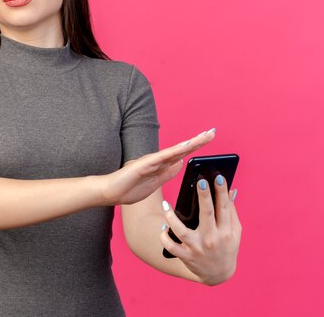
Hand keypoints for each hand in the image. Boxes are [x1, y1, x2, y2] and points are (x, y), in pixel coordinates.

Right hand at [101, 128, 215, 204]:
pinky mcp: (144, 165)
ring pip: (175, 150)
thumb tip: (181, 164)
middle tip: (213, 132)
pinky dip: (175, 151)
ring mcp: (152, 161)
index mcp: (161, 165)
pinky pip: (163, 157)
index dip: (196, 147)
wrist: (110, 193)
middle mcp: (158, 160)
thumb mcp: (155, 184)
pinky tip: (186, 147)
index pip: (183, 155)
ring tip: (205, 136)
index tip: (209, 138)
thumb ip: (167, 173)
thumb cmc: (129, 189)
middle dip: (198, 141)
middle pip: (182, 149)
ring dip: (191, 143)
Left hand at [160, 174, 241, 285]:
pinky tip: (162, 226)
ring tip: (165, 204)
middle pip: (207, 215)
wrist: (218, 274)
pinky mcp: (186, 256)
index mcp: (226, 231)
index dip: (222, 192)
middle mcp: (212, 239)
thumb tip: (231, 190)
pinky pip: (171, 246)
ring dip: (171, 217)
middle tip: (200, 180)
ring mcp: (198, 248)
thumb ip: (232, 212)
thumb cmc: (227, 247)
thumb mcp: (235, 232)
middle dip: (204, 197)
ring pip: (182, 231)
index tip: (218, 177)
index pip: (224, 208)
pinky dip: (165, 237)